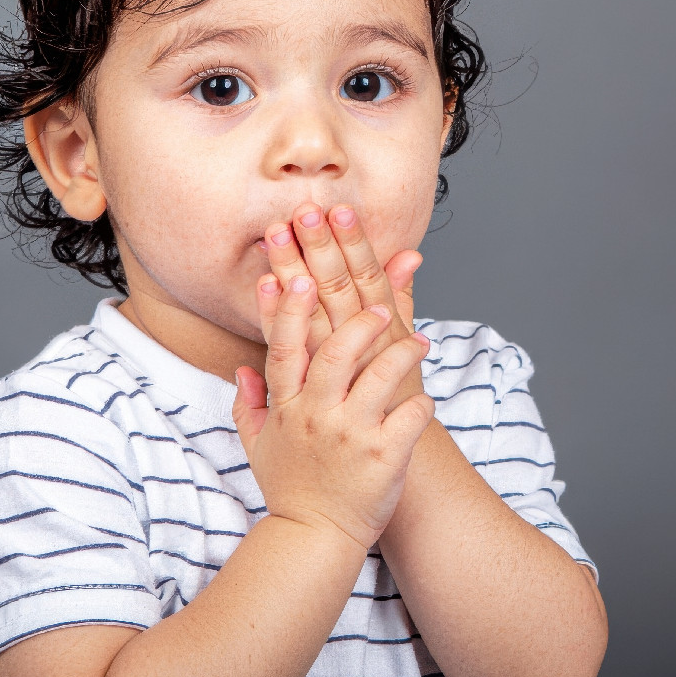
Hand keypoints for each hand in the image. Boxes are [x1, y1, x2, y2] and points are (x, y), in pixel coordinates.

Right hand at [229, 273, 434, 550]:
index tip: (294, 275)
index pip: (285, 349)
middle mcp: (317, 416)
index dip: (288, 310)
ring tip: (419, 341)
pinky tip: (425, 400)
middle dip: (358, 321)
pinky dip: (422, 404)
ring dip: (402, 353)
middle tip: (379, 306)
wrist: (315, 539)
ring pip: (381, 377)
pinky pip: (411, 416)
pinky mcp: (384, 456)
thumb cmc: (291, 489)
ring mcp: (352, 435)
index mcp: (288, 408)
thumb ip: (249, 404)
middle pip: (334, 353)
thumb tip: (241, 368)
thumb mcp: (258, 446)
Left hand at [255, 204, 425, 405]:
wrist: (375, 467)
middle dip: (322, 248)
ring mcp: (334, 369)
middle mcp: (358, 347)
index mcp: (381, 331)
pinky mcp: (310, 387)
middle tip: (305, 210)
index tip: (339, 209)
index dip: (355, 244)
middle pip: (339, 289)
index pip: (368, 278)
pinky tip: (265, 284)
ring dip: (294, 270)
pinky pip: (288, 351)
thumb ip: (402, 299)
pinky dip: (274, 318)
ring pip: (312, 312)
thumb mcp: (403, 349)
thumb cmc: (390, 405)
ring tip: (278, 233)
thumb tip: (410, 254)